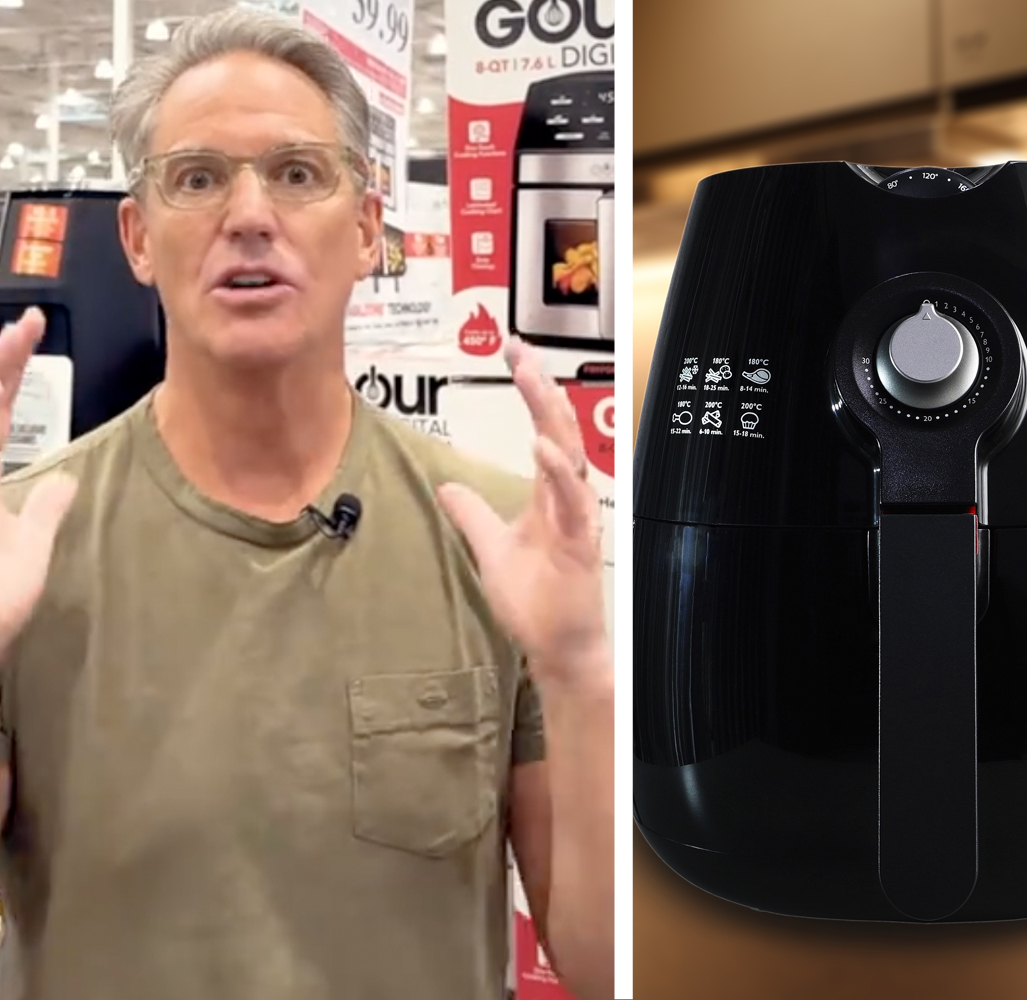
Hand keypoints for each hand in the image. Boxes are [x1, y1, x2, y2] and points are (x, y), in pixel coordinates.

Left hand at [437, 340, 607, 685]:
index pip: (544, 430)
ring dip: (551, 418)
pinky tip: (542, 447)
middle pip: (560, 431)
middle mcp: (568, 500)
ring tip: (531, 379)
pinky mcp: (580, 547)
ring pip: (571, 457)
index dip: (533, 392)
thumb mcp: (492, 547)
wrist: (559, 647)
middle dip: (541, 389)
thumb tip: (446, 486)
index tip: (516, 353)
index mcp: (550, 495)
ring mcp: (577, 520)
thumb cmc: (536, 600)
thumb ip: (472, 514)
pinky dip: (559, 473)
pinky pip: (573, 503)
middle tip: (521, 351)